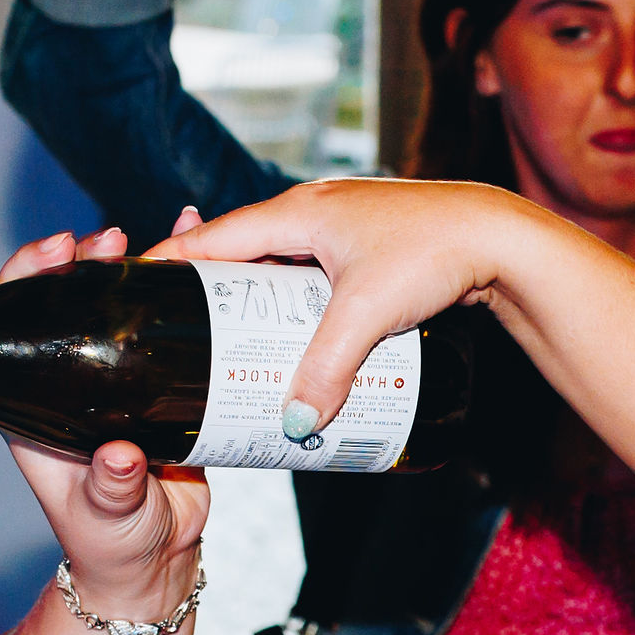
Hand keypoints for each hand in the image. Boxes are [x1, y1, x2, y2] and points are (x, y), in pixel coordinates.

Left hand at [0, 228, 212, 618]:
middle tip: (92, 244)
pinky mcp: (161, 377)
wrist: (158, 559)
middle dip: (65, 261)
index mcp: (30, 404)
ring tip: (144, 235)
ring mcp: (114, 374)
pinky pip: (165, 319)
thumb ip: (111, 490)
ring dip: (121, 260)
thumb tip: (119, 458)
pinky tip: (198, 244)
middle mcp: (65, 379)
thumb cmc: (111, 543)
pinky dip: (179, 278)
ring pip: (108, 301)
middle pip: (52, 302)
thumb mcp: (105, 517)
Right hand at [158, 176, 566, 435]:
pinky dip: (295, 304)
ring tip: (227, 345)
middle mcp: (314, 210)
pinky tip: (295, 335)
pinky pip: (313, 277)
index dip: (168, 264)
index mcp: (297, 211)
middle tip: (175, 335)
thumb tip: (296, 424)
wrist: (504, 237)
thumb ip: (327, 369)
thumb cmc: (436, 253)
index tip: (130, 289)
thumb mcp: (369, 314)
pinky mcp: (371, 248)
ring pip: (281, 267)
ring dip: (255, 302)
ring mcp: (344, 227)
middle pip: (241, 253)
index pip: (213, 238)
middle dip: (208, 291)